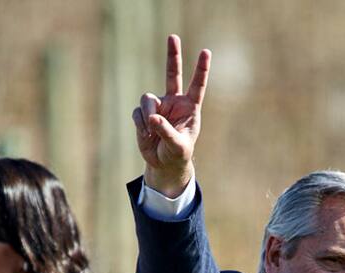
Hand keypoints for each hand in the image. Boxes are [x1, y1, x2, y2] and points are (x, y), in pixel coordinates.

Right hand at [132, 34, 210, 197]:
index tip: (206, 52)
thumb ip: (166, 131)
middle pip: (172, 74)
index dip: (201, 69)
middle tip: (173, 37)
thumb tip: (152, 117)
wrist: (164, 163)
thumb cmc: (177, 154)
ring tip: (150, 132)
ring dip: (147, 115)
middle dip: (172, 55)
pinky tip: (146, 136)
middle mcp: (174, 102)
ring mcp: (158, 106)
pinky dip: (140, 125)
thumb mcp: (177, 146)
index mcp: (189, 107)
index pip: (196, 85)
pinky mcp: (143, 114)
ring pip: (147, 100)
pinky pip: (138, 113)